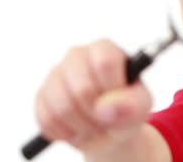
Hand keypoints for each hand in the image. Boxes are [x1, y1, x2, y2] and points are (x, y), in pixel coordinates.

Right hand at [35, 39, 152, 153]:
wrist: (108, 127)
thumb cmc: (126, 109)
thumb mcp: (140, 106)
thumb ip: (132, 104)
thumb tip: (106, 107)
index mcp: (104, 49)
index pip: (104, 62)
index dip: (111, 89)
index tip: (118, 101)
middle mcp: (76, 55)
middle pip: (82, 88)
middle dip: (96, 114)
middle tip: (106, 120)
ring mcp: (55, 74)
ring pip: (62, 107)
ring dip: (82, 127)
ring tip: (93, 126)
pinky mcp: (42, 96)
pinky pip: (48, 120)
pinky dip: (66, 133)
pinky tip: (77, 129)